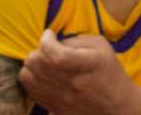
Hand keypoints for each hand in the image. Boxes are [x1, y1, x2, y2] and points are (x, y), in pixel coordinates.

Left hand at [21, 30, 140, 110]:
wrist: (113, 104)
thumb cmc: (108, 70)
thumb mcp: (101, 47)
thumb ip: (76, 41)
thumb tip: (53, 42)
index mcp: (90, 64)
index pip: (58, 55)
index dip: (47, 42)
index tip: (49, 34)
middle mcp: (72, 83)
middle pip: (38, 64)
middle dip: (38, 50)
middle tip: (47, 48)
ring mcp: (60, 97)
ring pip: (27, 76)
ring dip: (32, 64)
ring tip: (43, 61)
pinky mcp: (52, 107)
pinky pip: (28, 89)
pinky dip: (30, 77)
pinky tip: (42, 73)